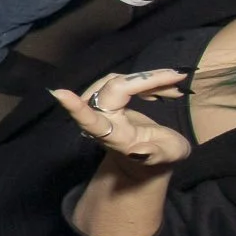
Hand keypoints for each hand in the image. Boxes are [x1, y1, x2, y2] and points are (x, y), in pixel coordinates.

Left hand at [51, 69, 192, 166]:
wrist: (151, 156)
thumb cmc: (160, 157)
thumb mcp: (167, 158)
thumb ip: (155, 154)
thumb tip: (141, 151)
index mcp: (114, 138)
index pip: (90, 121)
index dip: (76, 108)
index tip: (59, 93)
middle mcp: (103, 121)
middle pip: (112, 90)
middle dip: (145, 80)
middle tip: (177, 77)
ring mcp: (103, 109)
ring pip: (116, 81)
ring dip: (147, 79)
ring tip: (175, 85)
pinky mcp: (109, 99)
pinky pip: (122, 81)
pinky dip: (145, 80)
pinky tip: (164, 87)